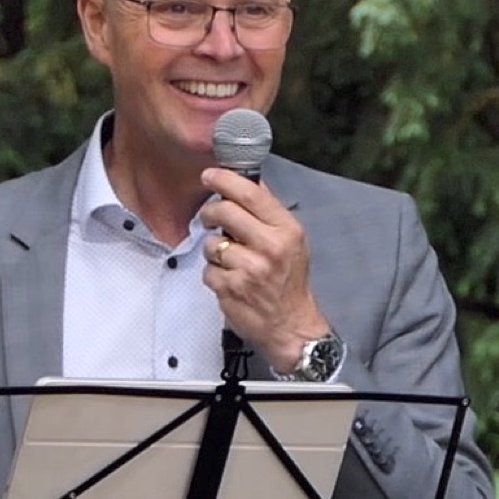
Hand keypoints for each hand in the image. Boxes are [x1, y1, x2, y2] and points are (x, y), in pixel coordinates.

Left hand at [199, 167, 331, 372]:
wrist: (290, 323)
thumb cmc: (288, 281)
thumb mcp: (291, 240)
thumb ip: (269, 213)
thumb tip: (247, 183)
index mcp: (286, 230)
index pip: (251, 194)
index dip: (225, 180)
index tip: (209, 175)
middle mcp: (269, 247)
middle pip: (224, 212)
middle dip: (210, 212)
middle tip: (209, 217)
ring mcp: (248, 269)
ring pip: (211, 243)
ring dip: (214, 250)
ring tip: (231, 260)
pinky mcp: (230, 288)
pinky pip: (207, 270)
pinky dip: (214, 274)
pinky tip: (229, 279)